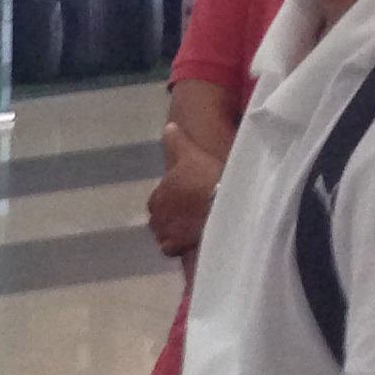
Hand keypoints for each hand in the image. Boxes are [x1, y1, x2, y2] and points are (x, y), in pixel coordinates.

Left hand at [146, 124, 221, 258]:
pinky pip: (171, 249)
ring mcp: (164, 233)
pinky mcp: (174, 248)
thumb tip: (168, 126)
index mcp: (157, 195)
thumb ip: (177, 142)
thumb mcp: (191, 154)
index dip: (173, 198)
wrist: (219, 205)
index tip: (188, 197)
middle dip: (172, 216)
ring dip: (174, 231)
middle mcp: (155, 216)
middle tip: (192, 212)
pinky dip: (177, 246)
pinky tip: (190, 241)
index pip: (159, 199)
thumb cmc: (205, 178)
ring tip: (193, 227)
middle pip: (161, 218)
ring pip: (164, 234)